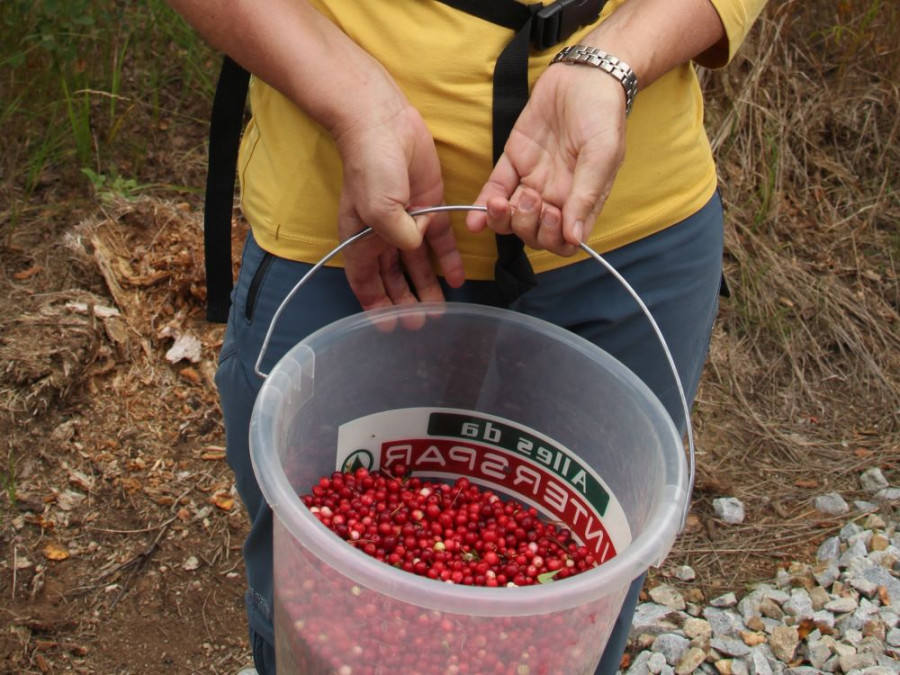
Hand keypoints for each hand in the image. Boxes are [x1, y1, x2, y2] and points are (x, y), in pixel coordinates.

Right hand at [335, 97, 464, 312]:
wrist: (384, 123)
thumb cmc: (371, 166)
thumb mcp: (377, 208)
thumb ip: (397, 236)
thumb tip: (415, 247)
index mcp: (360, 239)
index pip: (365, 282)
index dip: (375, 305)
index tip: (387, 326)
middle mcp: (383, 235)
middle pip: (393, 278)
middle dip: (405, 302)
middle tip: (419, 324)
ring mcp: (408, 222)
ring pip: (417, 264)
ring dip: (427, 287)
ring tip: (439, 310)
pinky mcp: (429, 207)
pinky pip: (440, 241)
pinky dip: (448, 260)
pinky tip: (458, 280)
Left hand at [466, 62, 627, 255]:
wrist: (583, 74)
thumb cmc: (602, 113)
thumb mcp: (603, 154)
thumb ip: (586, 196)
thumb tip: (575, 239)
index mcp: (581, 200)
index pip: (563, 241)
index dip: (553, 238)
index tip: (552, 214)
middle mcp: (555, 196)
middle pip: (534, 233)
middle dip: (527, 226)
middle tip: (531, 198)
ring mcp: (532, 180)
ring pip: (511, 217)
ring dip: (503, 220)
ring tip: (502, 204)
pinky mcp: (513, 161)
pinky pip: (495, 189)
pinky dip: (483, 206)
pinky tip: (474, 219)